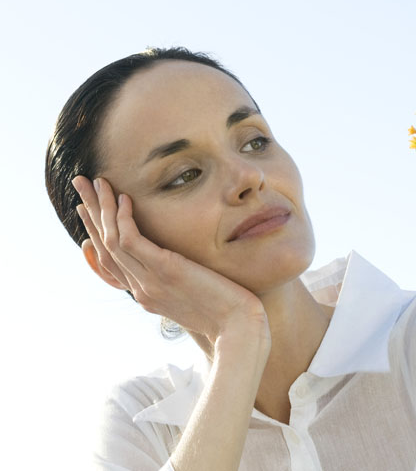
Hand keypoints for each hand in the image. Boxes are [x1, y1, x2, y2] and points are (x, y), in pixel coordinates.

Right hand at [72, 176, 270, 352]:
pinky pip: (131, 240)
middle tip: (81, 185)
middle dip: (91, 213)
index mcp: (148, 295)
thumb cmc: (229, 315)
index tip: (88, 212)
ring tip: (95, 181)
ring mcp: (150, 281)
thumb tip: (191, 270)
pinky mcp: (165, 271)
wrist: (239, 330)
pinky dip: (123, 219)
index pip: (111, 264)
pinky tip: (123, 198)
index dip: (97, 235)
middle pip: (104, 247)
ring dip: (101, 208)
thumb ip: (186, 284)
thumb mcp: (200, 297)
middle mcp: (142, 289)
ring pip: (112, 240)